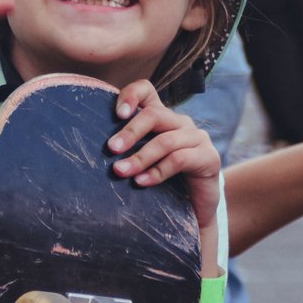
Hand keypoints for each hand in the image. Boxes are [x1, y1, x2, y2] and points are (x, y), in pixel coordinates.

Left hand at [108, 80, 220, 220]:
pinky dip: (157, 172)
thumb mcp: (141, 162)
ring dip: (140, 157)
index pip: (147, 91)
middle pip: (154, 115)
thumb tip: (93, 150)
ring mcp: (197, 138)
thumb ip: (125, 150)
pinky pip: (179, 159)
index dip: (131, 95)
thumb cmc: (162, 183)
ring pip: (165, 140)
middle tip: (111, 148)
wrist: (194, 211)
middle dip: (130, 132)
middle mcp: (180, 123)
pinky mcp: (209, 157)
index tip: (117, 114)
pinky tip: (141, 182)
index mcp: (161, 118)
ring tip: (120, 171)